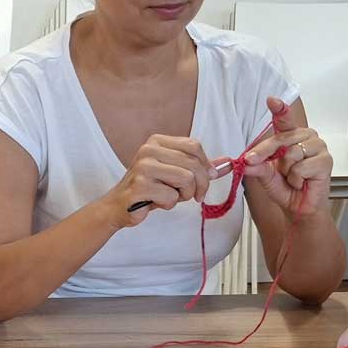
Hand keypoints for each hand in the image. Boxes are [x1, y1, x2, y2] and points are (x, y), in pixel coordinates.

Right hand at [99, 135, 218, 229]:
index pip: (194, 146)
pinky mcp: (140, 185)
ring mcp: (143, 167)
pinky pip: (171, 197)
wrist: (118, 206)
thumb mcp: (176, 173)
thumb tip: (228, 163)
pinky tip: (157, 202)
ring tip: (172, 197)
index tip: (204, 180)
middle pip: (193, 164)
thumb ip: (200, 167)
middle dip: (200, 185)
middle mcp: (149, 149)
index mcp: (158, 141)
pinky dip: (169, 204)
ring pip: (186, 179)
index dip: (205, 166)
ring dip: (185, 195)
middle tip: (194, 196)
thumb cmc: (149, 188)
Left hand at [242, 97, 332, 217]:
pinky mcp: (326, 160)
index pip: (284, 119)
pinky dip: (297, 178)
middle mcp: (305, 137)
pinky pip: (301, 167)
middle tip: (271, 170)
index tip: (271, 100)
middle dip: (267, 156)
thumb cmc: (285, 188)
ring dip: (287, 171)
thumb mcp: (265, 176)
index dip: (279, 109)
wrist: (298, 207)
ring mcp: (318, 147)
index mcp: (290, 136)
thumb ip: (257, 166)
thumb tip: (247, 161)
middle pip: (280, 139)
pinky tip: (303, 181)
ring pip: (292, 154)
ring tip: (294, 178)